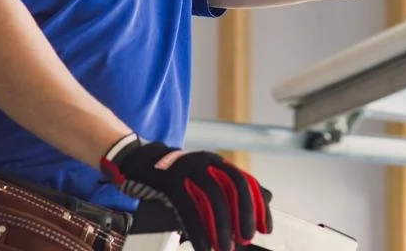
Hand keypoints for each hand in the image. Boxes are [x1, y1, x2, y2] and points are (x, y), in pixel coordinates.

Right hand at [100, 133, 271, 250]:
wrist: (140, 162)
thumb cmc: (174, 178)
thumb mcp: (202, 179)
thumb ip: (226, 189)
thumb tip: (261, 201)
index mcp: (216, 162)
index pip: (245, 181)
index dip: (258, 205)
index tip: (266, 228)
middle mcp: (205, 162)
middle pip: (233, 185)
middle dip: (243, 213)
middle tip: (246, 238)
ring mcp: (187, 169)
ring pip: (212, 197)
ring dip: (221, 227)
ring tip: (224, 248)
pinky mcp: (170, 181)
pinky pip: (189, 208)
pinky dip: (198, 231)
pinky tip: (203, 247)